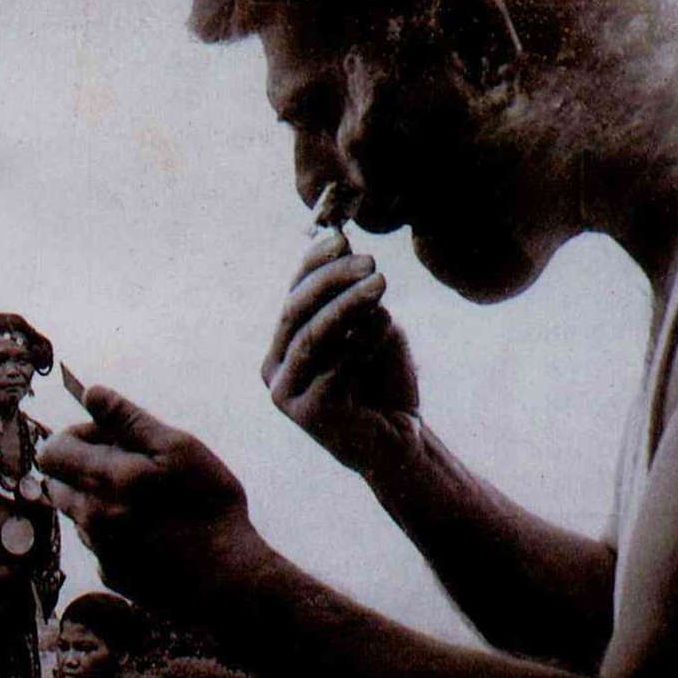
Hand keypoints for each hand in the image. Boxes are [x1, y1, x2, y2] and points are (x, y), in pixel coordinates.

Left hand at [37, 385, 261, 613]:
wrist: (228, 580)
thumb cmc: (210, 507)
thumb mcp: (178, 449)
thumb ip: (129, 419)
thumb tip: (91, 393)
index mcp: (103, 481)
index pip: (52, 451)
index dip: (76, 437)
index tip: (111, 439)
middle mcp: (90, 517)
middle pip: (58, 483)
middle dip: (83, 468)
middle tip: (130, 466)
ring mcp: (98, 549)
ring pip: (79, 514)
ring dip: (99, 499)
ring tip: (146, 500)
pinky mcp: (110, 573)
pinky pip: (99, 542)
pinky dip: (116, 530)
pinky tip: (154, 531)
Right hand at [262, 233, 420, 475]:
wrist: (400, 438)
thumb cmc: (383, 380)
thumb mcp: (372, 328)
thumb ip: (356, 299)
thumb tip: (346, 250)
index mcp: (284, 344)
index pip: (293, 295)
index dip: (313, 264)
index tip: (342, 238)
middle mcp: (276, 368)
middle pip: (295, 312)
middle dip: (331, 281)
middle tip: (369, 263)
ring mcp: (286, 393)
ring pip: (312, 337)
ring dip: (346, 304)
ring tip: (379, 283)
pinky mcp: (307, 414)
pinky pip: (332, 369)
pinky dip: (360, 344)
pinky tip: (385, 329)